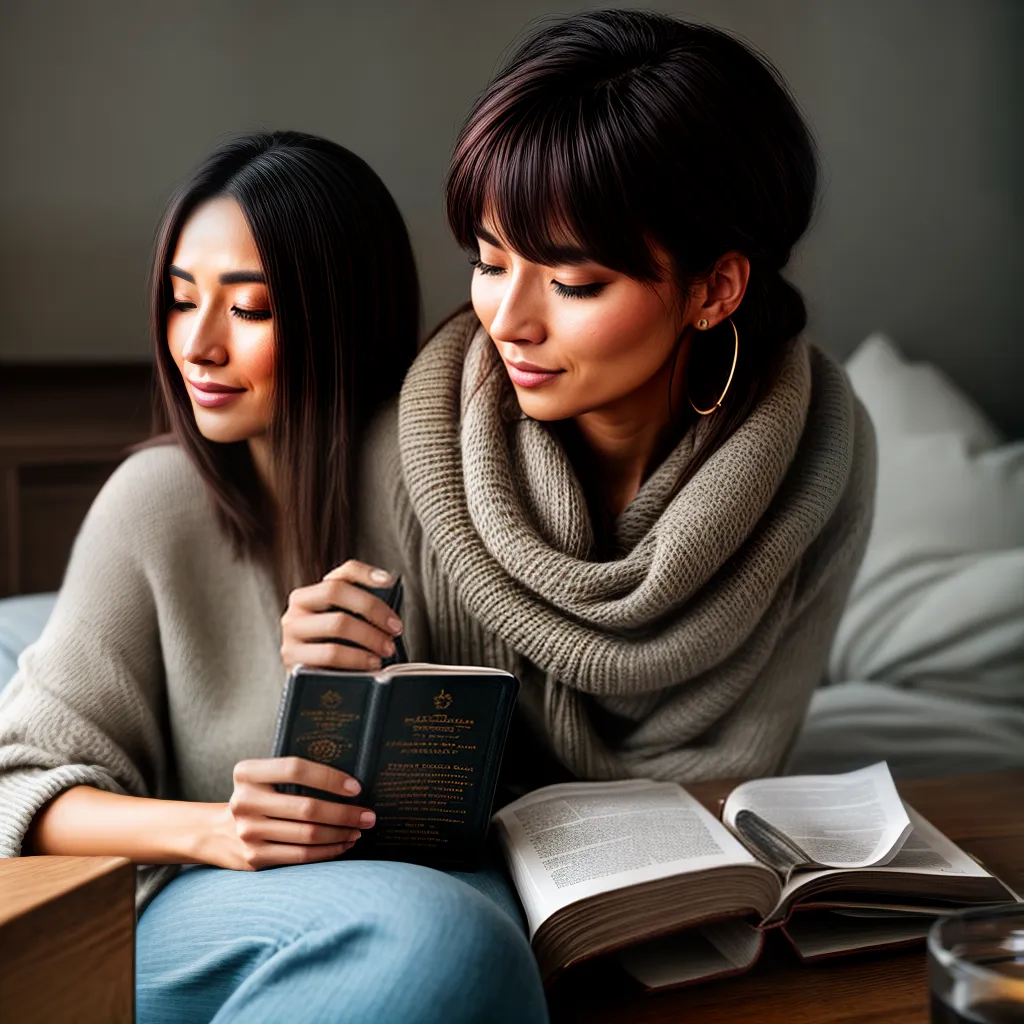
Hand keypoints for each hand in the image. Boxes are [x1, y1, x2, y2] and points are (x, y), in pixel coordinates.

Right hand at [203, 757, 376, 870]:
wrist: (214, 832)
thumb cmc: (256, 797)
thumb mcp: (261, 778)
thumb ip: (291, 774)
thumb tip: (348, 781)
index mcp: (247, 773)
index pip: (295, 769)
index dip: (329, 778)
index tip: (356, 788)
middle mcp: (245, 801)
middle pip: (307, 808)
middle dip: (345, 813)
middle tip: (369, 816)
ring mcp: (248, 832)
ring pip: (307, 835)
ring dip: (340, 834)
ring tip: (359, 830)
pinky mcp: (254, 858)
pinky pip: (300, 856)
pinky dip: (327, 851)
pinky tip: (343, 845)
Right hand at [280, 560, 402, 672]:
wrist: (313, 689)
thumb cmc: (338, 654)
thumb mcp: (349, 630)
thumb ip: (362, 615)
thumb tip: (390, 613)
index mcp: (315, 593)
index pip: (342, 572)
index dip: (366, 573)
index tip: (389, 582)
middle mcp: (298, 607)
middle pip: (335, 591)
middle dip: (372, 608)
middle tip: (395, 629)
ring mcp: (292, 632)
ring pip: (336, 623)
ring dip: (369, 637)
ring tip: (386, 651)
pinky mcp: (292, 659)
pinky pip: (330, 654)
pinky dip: (356, 659)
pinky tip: (370, 665)